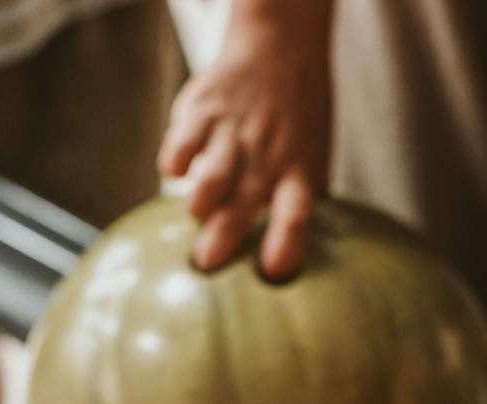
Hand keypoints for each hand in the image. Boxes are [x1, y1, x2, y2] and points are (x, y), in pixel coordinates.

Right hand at [157, 2, 332, 279]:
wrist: (281, 47)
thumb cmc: (297, 120)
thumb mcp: (312, 158)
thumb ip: (296, 204)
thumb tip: (281, 265)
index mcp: (298, 171)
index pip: (296, 214)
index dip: (285, 244)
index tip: (273, 273)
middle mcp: (266, 154)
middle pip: (244, 202)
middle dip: (223, 237)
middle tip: (205, 265)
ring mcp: (233, 132)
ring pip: (212, 176)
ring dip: (200, 203)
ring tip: (197, 215)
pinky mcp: (201, 111)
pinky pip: (180, 145)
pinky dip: (174, 164)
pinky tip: (177, 172)